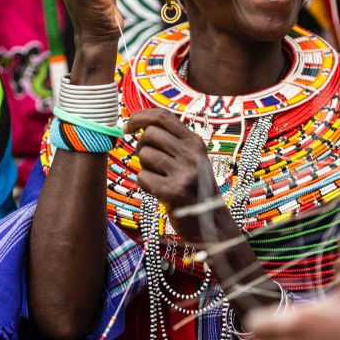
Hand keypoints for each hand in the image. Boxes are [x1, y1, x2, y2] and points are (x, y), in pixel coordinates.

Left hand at [125, 109, 231, 242]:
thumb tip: (141, 126)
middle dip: (140, 146)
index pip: (162, 117)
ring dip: (144, 167)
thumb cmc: (195, 188)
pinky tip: (158, 192)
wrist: (212, 223)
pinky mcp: (174, 191)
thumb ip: (173, 142)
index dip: (140, 117)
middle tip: (146, 160)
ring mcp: (184, 172)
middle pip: (149, 134)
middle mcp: (191, 154)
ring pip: (144, 155)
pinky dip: (145, 185)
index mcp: (195, 142)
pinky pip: (143, 177)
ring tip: (158, 178)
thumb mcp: (192, 159)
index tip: (127, 126)